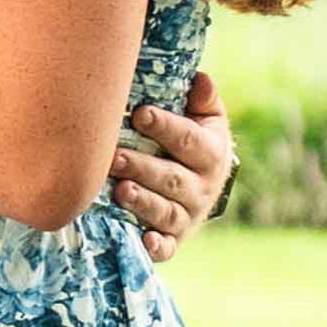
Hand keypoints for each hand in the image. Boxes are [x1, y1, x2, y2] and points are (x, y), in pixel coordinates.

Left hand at [111, 64, 233, 257]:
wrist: (204, 187)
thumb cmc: (194, 141)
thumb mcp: (205, 118)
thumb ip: (202, 99)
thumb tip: (199, 79)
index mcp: (211, 153)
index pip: (189, 140)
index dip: (165, 127)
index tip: (140, 114)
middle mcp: (202, 188)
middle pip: (173, 178)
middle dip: (143, 167)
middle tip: (115, 156)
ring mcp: (188, 216)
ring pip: (166, 211)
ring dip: (143, 202)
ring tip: (120, 190)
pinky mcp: (173, 240)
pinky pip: (166, 248)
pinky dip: (156, 247)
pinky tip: (143, 241)